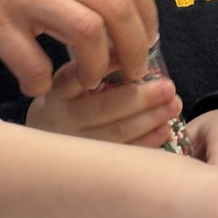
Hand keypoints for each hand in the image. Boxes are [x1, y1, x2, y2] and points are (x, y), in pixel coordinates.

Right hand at [0, 0, 157, 96]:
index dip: (147, 16)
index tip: (144, 41)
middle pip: (118, 7)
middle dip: (133, 49)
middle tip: (127, 74)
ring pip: (87, 32)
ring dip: (95, 67)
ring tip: (84, 83)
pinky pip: (32, 60)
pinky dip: (42, 82)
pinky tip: (34, 85)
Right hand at [26, 60, 182, 146]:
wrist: (43, 150)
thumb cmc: (69, 107)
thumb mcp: (69, 85)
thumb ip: (94, 69)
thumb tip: (135, 51)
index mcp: (58, 92)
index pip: (77, 76)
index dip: (107, 66)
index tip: (134, 59)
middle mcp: (64, 119)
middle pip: (105, 108)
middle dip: (142, 97)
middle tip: (169, 87)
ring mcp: (77, 146)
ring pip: (117, 133)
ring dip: (150, 119)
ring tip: (173, 105)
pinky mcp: (91, 166)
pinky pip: (123, 153)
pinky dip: (147, 141)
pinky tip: (164, 129)